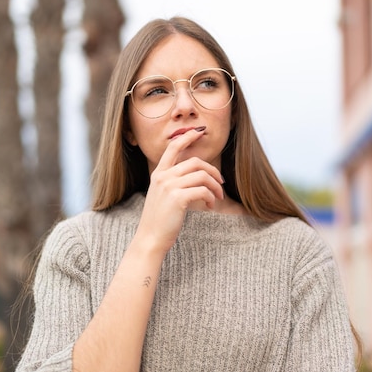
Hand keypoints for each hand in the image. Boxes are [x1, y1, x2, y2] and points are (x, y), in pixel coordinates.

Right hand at [136, 127, 224, 253]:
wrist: (150, 239)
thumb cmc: (159, 220)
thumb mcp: (162, 195)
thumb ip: (173, 182)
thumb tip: (195, 175)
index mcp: (158, 174)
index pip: (173, 147)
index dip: (187, 137)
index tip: (200, 132)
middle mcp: (163, 177)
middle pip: (195, 162)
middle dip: (212, 170)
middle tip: (221, 182)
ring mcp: (169, 186)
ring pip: (202, 175)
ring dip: (215, 186)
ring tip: (217, 197)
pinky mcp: (178, 198)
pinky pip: (203, 190)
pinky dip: (211, 197)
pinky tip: (209, 205)